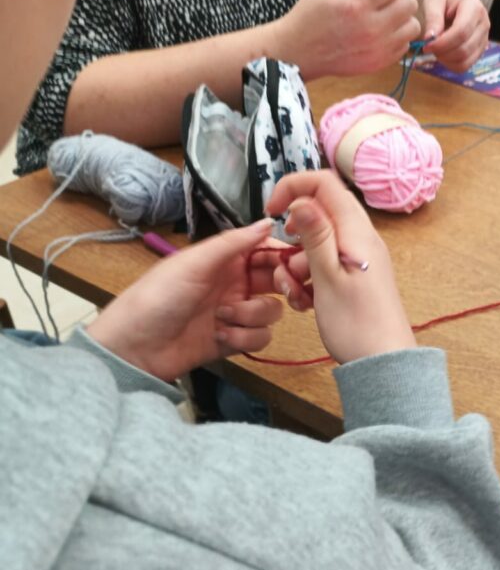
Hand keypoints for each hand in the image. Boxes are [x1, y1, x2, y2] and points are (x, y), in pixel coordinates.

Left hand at [86, 220, 284, 381]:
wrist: (134, 347)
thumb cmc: (158, 297)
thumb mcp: (194, 263)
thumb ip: (234, 243)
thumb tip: (269, 222)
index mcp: (225, 259)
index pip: (267, 251)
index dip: (285, 256)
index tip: (296, 264)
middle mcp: (235, 283)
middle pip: (278, 281)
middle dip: (283, 287)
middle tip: (280, 291)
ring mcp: (236, 313)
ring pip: (272, 311)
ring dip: (252, 316)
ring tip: (223, 318)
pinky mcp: (235, 340)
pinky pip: (261, 337)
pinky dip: (244, 338)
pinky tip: (220, 337)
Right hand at [265, 171, 415, 364]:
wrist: (383, 363)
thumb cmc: (358, 324)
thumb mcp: (327, 277)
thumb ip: (314, 235)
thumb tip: (302, 199)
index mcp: (356, 231)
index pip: (323, 184)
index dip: (293, 188)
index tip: (272, 212)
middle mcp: (361, 239)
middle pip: (318, 215)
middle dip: (293, 237)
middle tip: (285, 266)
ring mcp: (359, 258)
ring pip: (317, 244)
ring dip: (297, 264)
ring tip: (296, 294)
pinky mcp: (356, 277)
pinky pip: (325, 265)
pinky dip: (309, 278)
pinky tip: (306, 302)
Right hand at [271, 0, 420, 78]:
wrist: (299, 52)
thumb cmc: (311, 14)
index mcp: (357, 5)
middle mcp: (372, 28)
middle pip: (410, 3)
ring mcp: (378, 48)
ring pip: (413, 26)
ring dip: (402, 17)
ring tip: (386, 16)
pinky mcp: (379, 63)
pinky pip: (405, 45)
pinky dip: (397, 36)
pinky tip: (381, 32)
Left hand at [421, 0, 489, 71]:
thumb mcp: (434, 0)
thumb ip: (433, 17)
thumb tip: (430, 38)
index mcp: (474, 7)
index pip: (461, 32)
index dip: (443, 43)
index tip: (426, 45)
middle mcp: (484, 24)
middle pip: (464, 49)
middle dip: (443, 53)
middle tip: (428, 47)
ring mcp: (484, 39)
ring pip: (465, 61)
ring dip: (446, 60)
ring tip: (436, 49)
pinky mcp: (480, 50)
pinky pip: (465, 66)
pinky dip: (451, 65)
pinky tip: (443, 54)